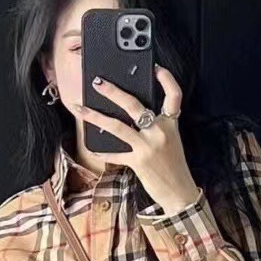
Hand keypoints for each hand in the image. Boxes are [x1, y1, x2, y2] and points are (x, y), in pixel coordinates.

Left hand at [73, 65, 199, 214]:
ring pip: (117, 126)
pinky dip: (103, 151)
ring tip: (80, 109)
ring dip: (95, 117)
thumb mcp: (170, 141)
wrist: (179, 192)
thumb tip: (132, 116)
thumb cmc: (173, 166)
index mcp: (170, 124)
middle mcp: (159, 131)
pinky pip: (115, 154)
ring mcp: (148, 146)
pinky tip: (92, 147)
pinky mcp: (138, 162)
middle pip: (134, 105)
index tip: (157, 68)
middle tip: (97, 82)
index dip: (167, 79)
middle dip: (112, 92)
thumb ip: (156, 126)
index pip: (174, 95)